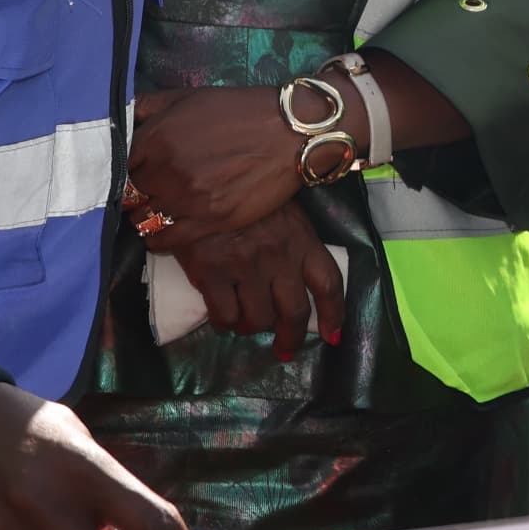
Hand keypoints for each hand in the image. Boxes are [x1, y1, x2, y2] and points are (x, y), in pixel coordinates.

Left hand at [125, 84, 307, 237]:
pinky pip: (166, 240)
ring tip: (153, 212)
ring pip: (143, 219)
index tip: (128, 174)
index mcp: (156, 138)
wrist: (292, 132)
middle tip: (141, 193)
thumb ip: (146, 106)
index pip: (116, 165)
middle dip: (133, 194)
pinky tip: (161, 232)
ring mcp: (189, 198)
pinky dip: (158, 239)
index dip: (120, 170)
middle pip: (128, 194)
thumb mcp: (187, 97)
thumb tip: (118, 118)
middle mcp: (167, 170)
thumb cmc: (239, 110)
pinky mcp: (211, 221)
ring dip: (143, 217)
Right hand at [162, 207, 340, 354]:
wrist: (194, 180)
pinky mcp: (211, 272)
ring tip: (244, 322)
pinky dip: (224, 324)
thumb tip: (296, 280)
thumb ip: (293, 240)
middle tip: (284, 349)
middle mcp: (278, 255)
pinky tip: (221, 318)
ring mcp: (245, 265)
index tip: (332, 334)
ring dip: (251, 328)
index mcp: (300, 238)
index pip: (328, 283)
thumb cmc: (239, 194)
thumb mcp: (279, 209)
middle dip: (290, 337)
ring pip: (258, 319)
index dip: (334, 313)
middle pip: (295, 311)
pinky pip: (225, 316)